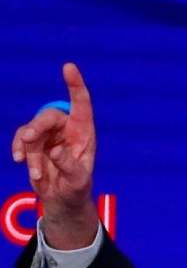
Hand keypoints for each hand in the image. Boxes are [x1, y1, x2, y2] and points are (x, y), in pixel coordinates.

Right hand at [10, 63, 98, 248]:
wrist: (62, 199)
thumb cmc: (76, 188)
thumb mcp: (77, 181)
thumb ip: (70, 166)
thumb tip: (57, 150)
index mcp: (84, 133)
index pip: (81, 104)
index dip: (75, 85)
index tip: (68, 67)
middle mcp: (67, 130)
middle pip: (49, 116)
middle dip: (37, 126)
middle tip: (28, 139)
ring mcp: (49, 135)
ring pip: (32, 130)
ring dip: (29, 149)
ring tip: (33, 170)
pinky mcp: (34, 142)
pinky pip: (22, 138)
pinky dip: (19, 149)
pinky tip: (20, 161)